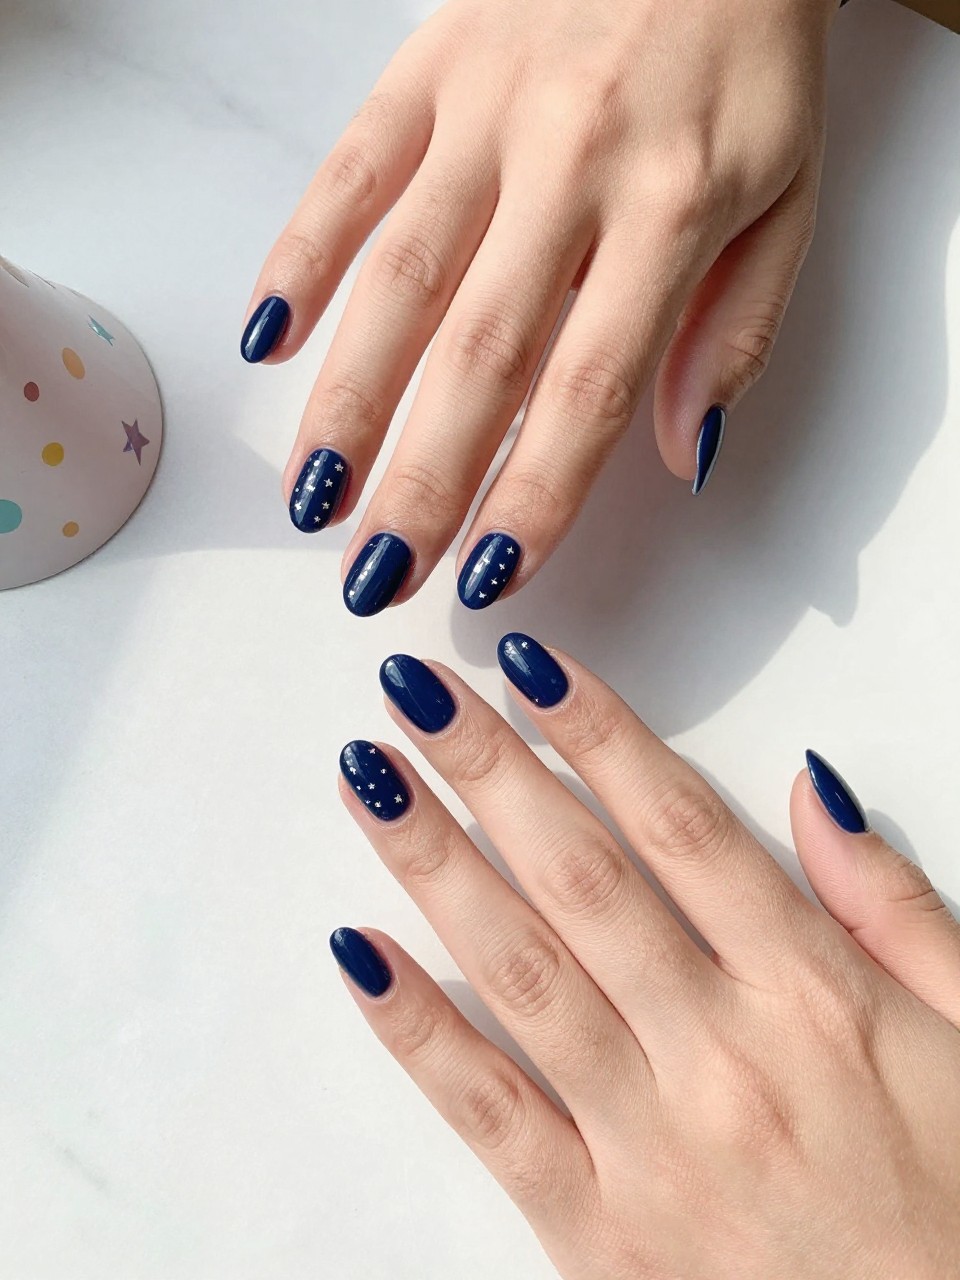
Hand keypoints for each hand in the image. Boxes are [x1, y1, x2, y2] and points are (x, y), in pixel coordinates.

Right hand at [244, 0, 837, 615]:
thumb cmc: (749, 58)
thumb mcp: (787, 197)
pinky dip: (300, 254)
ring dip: (347, 399)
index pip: (591, 388)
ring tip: (313, 496)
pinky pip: (349, 170)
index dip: (535, 494)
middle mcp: (571, 161)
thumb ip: (738, 331)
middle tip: (378, 573)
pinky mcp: (428, 66)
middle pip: (480, 353)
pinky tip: (269, 340)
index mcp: (672, 207)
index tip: (489, 576)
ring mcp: (488, 110)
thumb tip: (680, 454)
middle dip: (423, 480)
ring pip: (399, 276)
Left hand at [330, 641, 959, 1277]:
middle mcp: (721, 1056)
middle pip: (583, 877)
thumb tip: (811, 790)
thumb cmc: (959, 1212)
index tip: (528, 666)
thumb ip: (893, 907)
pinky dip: (417, 1032)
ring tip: (371, 780)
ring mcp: (650, 1146)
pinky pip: (491, 1115)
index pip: (683, 827)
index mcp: (814, 998)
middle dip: (491, 771)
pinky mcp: (597, 1236)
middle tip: (415, 689)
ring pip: (522, 972)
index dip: (598, 733)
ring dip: (435, 864)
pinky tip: (358, 951)